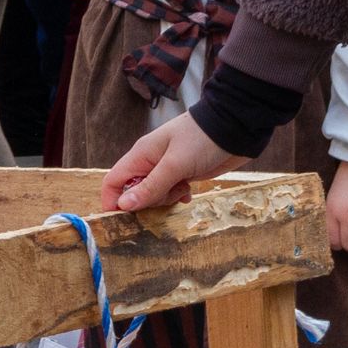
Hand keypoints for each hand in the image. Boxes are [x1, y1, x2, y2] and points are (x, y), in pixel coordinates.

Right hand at [103, 114, 242, 213]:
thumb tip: (123, 205)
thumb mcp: (174, 165)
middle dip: (148, 201)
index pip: (113, 181)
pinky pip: (170, 192)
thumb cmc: (201, 141)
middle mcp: (149, 162)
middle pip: (134, 192)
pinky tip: (189, 193)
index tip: (123, 219)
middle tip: (167, 194)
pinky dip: (177, 196)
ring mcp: (166, 168)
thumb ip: (150, 187)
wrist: (234, 129)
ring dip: (166, 198)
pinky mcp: (182, 174)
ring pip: (154, 194)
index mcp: (140, 155)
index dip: (113, 201)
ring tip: (182, 188)